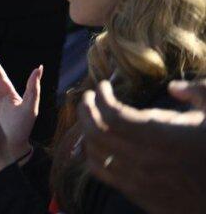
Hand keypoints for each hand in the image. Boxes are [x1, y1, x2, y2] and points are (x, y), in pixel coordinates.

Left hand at [79, 79, 205, 213]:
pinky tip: (97, 143)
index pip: (113, 115)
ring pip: (94, 153)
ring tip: (91, 117)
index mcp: (163, 138)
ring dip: (86, 130)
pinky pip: (101, 173)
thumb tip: (174, 87)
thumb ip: (199, 92)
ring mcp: (138, 181)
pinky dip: (92, 154)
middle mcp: (145, 161)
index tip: (103, 86)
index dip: (102, 97)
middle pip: (96, 132)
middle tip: (89, 97)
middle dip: (86, 109)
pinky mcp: (137, 195)